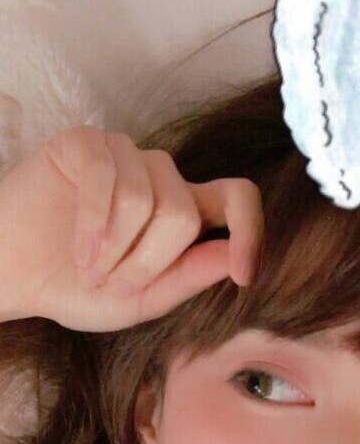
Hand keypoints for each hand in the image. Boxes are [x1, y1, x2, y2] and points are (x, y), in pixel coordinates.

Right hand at [0, 125, 263, 331]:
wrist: (15, 275)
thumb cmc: (77, 287)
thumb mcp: (141, 300)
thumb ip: (187, 279)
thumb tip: (234, 260)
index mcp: (183, 215)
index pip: (238, 199)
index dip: (251, 231)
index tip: (244, 274)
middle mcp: (160, 179)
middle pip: (185, 214)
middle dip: (150, 261)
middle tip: (114, 283)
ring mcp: (123, 156)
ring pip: (148, 199)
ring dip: (117, 248)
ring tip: (90, 267)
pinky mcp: (86, 144)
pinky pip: (106, 178)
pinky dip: (92, 225)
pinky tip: (78, 248)